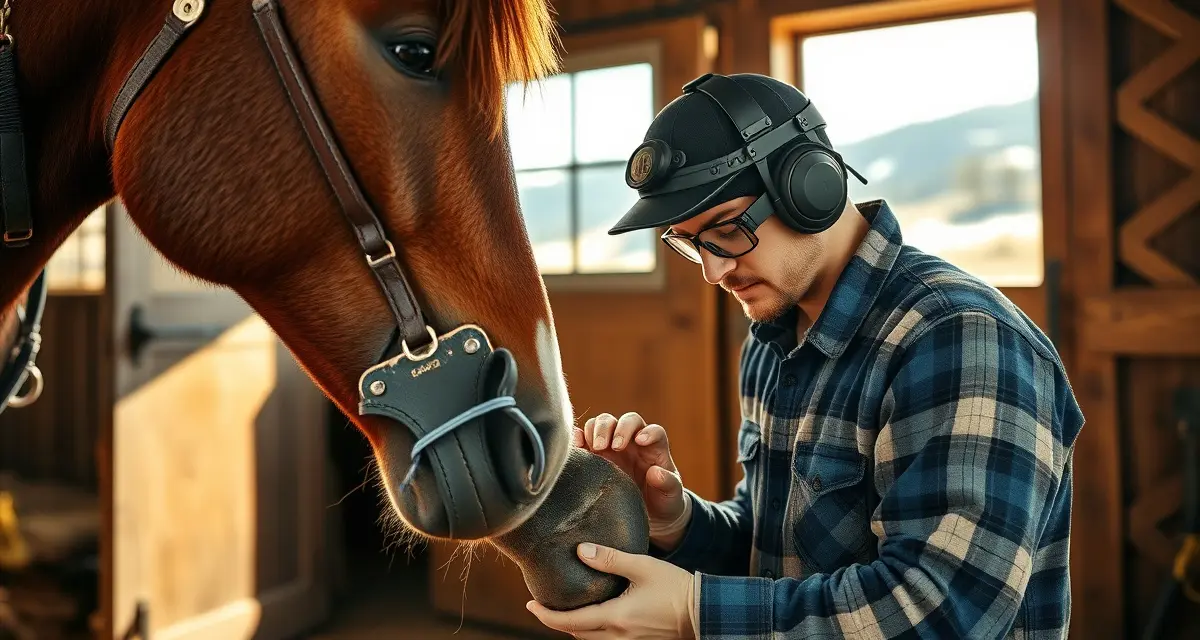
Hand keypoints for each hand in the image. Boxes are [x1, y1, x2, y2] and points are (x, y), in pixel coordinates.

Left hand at [526, 542, 695, 639]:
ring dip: (575, 627)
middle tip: (541, 605)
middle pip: (576, 634)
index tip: (529, 604)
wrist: (704, 611)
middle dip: (556, 621)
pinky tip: (593, 617)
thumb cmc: (676, 587)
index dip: (545, 615)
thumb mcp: (643, 567)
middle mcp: (618, 638)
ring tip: (564, 609)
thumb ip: (610, 559)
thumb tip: (580, 551)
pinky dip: (593, 631)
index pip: (570, 622)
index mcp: (616, 619)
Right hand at [574, 412, 689, 547]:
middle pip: (626, 420)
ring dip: (598, 430)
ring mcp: (613, 446)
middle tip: (611, 447)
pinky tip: (577, 446)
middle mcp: (634, 442)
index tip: (640, 441)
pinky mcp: (596, 454)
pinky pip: (584, 436)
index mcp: (655, 449)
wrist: (649, 515)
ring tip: (596, 448)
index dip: (648, 432)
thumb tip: (655, 473)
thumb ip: (668, 483)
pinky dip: (578, 436)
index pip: (654, 431)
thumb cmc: (663, 501)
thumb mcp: (672, 496)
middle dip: (617, 429)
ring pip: (604, 422)